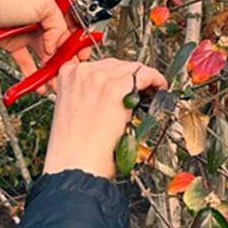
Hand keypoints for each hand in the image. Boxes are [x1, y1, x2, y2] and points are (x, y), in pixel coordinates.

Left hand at [0, 0, 80, 88]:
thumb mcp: (42, 4)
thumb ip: (58, 24)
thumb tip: (56, 45)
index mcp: (51, 2)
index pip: (73, 22)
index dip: (79, 38)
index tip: (83, 54)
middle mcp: (41, 17)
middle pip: (61, 41)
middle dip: (67, 58)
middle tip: (70, 71)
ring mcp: (28, 31)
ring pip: (46, 55)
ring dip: (52, 70)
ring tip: (56, 83)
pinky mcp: (15, 45)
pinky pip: (29, 62)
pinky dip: (35, 75)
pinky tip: (40, 85)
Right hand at [41, 58, 166, 179]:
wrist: (74, 163)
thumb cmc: (72, 147)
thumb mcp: (71, 110)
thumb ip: (86, 95)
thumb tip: (107, 95)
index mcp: (68, 75)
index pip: (100, 65)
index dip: (116, 75)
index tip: (125, 82)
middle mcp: (83, 73)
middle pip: (117, 64)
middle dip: (131, 76)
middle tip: (142, 90)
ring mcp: (99, 79)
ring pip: (132, 67)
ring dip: (144, 78)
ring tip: (152, 91)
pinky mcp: (116, 89)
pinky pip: (145, 75)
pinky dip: (156, 80)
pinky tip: (159, 89)